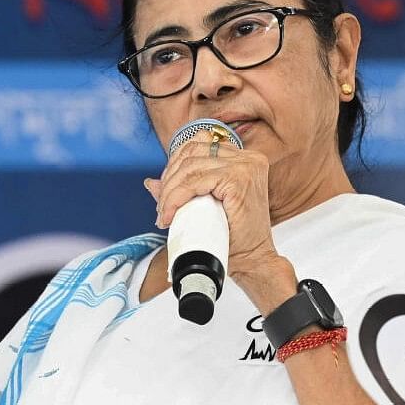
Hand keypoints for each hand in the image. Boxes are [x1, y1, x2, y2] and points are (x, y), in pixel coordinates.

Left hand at [144, 134, 279, 279]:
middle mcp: (246, 158)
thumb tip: (151, 182)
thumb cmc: (235, 238)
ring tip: (165, 212)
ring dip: (169, 191)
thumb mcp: (206, 207)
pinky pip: (195, 181)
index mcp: (242, 159)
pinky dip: (176, 197)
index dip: (175, 165)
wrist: (253, 261)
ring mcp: (245, 166)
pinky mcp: (239, 179)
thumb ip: (181, 190)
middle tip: (162, 206)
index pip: (198, 144)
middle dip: (169, 179)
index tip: (165, 191)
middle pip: (191, 153)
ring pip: (190, 166)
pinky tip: (171, 213)